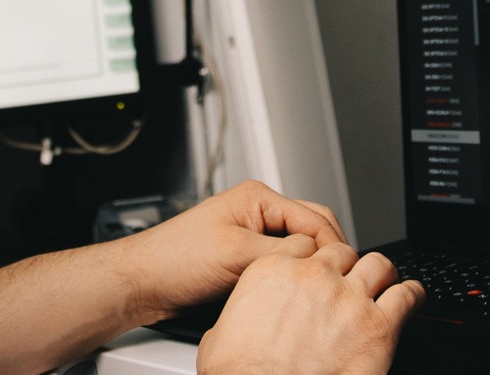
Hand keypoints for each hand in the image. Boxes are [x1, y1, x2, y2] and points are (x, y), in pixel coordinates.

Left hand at [115, 180, 350, 320]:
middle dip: (326, 252)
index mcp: (257, 198)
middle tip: (338, 279)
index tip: (344, 269)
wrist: (145, 282)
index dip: (332, 244)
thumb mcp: (235, 254)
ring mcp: (252, 235)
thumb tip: (315, 257)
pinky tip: (293, 291)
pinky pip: (281, 264)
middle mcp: (257, 212)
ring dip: (308, 265)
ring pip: (298, 249)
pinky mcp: (246, 258)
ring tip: (316, 286)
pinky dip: (291, 276)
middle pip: (312, 228)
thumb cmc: (175, 259)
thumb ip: (281, 252)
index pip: (314, 216)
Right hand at [196, 235, 423, 373]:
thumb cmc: (240, 374)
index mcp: (274, 272)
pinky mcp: (378, 327)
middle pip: (342, 252)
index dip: (314, 259)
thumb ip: (237, 317)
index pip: (304, 245)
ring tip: (386, 283)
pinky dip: (412, 295)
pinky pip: (406, 297)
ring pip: (378, 265)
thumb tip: (234, 328)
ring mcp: (349, 299)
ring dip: (382, 274)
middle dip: (347, 266)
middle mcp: (314, 277)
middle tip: (351, 282)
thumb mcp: (219, 335)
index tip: (319, 270)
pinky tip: (412, 298)